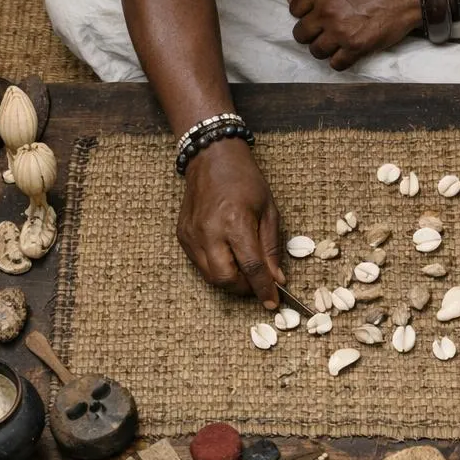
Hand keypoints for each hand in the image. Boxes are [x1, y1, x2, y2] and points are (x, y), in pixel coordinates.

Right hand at [178, 140, 284, 307]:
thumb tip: (276, 278)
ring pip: (209, 276)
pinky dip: (215, 267)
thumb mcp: (269, 210)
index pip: (251, 267)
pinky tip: (227, 256)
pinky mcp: (182, 236)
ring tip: (244, 271)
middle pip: (225, 279)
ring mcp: (192, 235)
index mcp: (235, 222)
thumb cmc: (245, 180)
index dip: (263, 288)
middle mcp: (209, 231)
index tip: (272, 301)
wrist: (212, 157)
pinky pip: (199, 264)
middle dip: (244, 288)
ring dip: (229, 281)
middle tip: (257, 284)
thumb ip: (271, 247)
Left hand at [288, 0, 421, 70]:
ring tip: (336, 43)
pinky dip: (339, 61)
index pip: (295, 8)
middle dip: (310, 34)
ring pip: (316, 51)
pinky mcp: (356, 48)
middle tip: (323, 32)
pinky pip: (336, 64)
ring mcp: (341, 32)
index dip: (302, 14)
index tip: (312, 16)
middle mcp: (327, 12)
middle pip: (301, 34)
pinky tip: (346, 53)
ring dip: (324, 49)